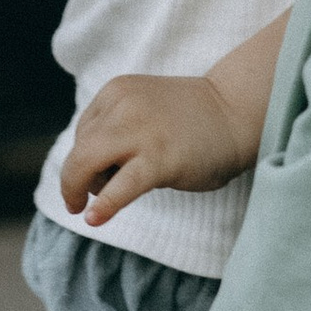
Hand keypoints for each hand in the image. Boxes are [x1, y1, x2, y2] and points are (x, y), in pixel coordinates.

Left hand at [61, 70, 256, 225]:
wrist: (236, 113)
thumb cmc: (192, 119)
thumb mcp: (142, 109)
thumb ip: (116, 128)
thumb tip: (86, 171)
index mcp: (117, 91)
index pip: (83, 131)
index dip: (87, 157)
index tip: (104, 172)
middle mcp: (123, 106)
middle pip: (79, 151)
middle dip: (74, 180)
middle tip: (77, 201)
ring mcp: (140, 132)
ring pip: (88, 165)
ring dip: (83, 190)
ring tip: (95, 206)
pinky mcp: (158, 159)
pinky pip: (120, 187)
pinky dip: (104, 205)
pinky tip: (94, 218)